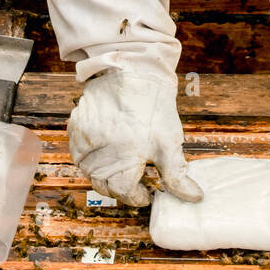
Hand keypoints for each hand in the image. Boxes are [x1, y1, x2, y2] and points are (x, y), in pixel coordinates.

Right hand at [68, 70, 202, 207]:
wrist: (133, 71)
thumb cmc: (153, 107)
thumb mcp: (170, 142)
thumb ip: (177, 175)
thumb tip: (193, 197)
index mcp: (125, 156)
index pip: (124, 192)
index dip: (136, 197)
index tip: (146, 194)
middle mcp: (100, 150)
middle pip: (104, 185)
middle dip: (120, 189)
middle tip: (135, 183)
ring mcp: (85, 138)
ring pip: (89, 172)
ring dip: (103, 176)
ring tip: (120, 170)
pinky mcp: (76, 127)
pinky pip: (78, 154)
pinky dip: (89, 160)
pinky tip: (105, 154)